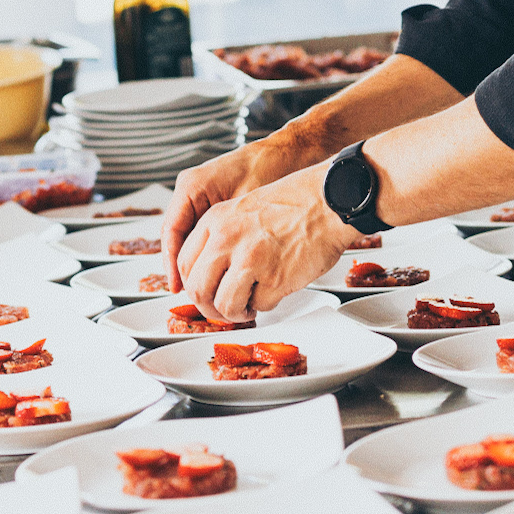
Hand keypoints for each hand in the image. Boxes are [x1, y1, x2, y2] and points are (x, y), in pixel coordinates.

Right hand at [162, 140, 296, 289]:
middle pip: (177, 238)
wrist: (289, 154)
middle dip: (185, 269)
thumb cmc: (271, 170)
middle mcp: (191, 191)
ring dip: (198, 264)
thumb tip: (222, 273)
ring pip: (190, 239)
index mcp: (191, 187)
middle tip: (194, 294)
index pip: (172, 232)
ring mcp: (202, 198)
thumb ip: (230, 236)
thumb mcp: (246, 208)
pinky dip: (210, 255)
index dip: (174, 264)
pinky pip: (204, 235)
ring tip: (207, 288)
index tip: (177, 286)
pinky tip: (221, 273)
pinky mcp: (216, 205)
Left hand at [176, 162, 350, 322]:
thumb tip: (209, 271)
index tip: (203, 292)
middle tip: (221, 309)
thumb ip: (222, 236)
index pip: (184, 263)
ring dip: (234, 313)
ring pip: (224, 304)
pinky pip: (259, 305)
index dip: (192, 285)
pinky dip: (266, 304)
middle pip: (197, 289)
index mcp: (215, 220)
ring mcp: (250, 259)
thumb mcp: (243, 208)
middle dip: (208, 307)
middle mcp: (227, 239)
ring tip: (247, 308)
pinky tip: (274, 291)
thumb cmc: (295, 203)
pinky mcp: (274, 278)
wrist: (329, 200)